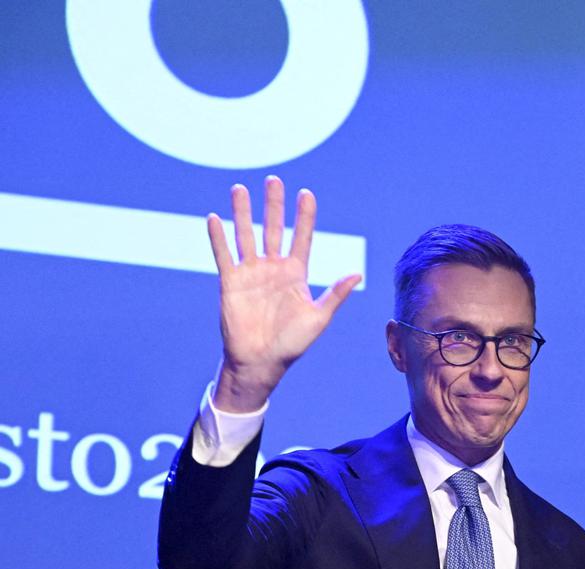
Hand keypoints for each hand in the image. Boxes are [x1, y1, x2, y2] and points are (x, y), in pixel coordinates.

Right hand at [207, 176, 361, 411]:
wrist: (261, 361)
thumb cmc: (293, 343)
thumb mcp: (319, 317)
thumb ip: (335, 294)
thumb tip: (358, 274)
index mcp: (296, 274)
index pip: (302, 237)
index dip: (304, 216)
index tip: (306, 193)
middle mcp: (273, 268)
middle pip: (274, 229)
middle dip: (274, 205)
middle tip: (273, 179)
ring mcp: (251, 273)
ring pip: (246, 235)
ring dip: (242, 212)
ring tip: (240, 188)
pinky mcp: (230, 282)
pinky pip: (224, 255)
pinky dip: (218, 237)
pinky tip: (214, 218)